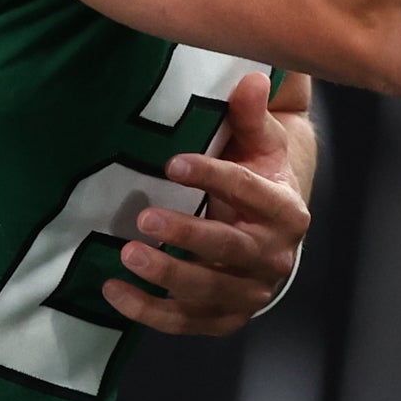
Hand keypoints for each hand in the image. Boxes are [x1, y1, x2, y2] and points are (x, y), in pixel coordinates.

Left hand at [106, 68, 316, 334]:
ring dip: (167, 276)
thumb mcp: (260, 143)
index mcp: (286, 211)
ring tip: (126, 255)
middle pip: (230, 248)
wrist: (272, 230)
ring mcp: (252, 291)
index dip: (214, 177)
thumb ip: (251, 114)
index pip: (251, 192)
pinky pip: (188, 321)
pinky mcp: (227, 316)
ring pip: (209, 289)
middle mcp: (274, 256)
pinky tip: (115, 291)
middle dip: (187, 235)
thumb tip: (252, 80)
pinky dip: (150, 312)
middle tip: (144, 218)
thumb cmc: (259, 177)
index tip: (173, 163)